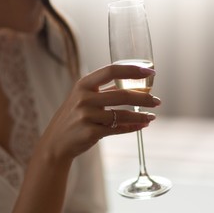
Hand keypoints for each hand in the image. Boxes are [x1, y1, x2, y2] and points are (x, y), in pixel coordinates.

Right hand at [35, 64, 160, 164]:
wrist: (56, 142)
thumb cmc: (73, 117)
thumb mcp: (82, 98)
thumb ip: (104, 91)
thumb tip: (132, 87)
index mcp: (83, 84)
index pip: (111, 71)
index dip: (133, 70)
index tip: (151, 72)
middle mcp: (84, 98)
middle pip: (122, 95)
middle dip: (144, 98)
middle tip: (157, 101)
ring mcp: (86, 116)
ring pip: (122, 115)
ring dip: (141, 116)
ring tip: (152, 116)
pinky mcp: (90, 132)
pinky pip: (117, 129)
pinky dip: (132, 128)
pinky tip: (142, 126)